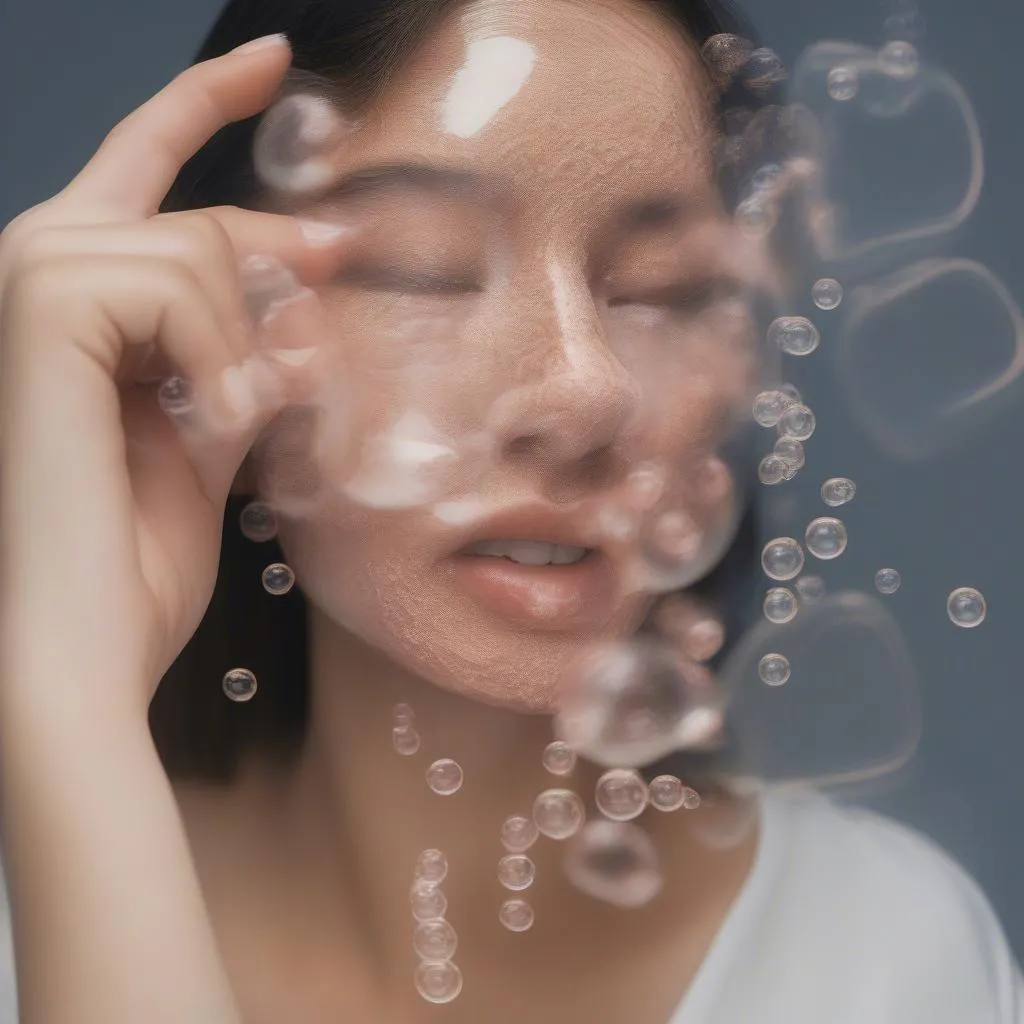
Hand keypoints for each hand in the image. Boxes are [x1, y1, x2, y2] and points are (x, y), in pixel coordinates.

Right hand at [0, 34, 344, 718]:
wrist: (85, 647)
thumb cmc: (132, 566)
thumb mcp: (208, 447)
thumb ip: (239, 367)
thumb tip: (301, 314)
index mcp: (76, 311)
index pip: (141, 174)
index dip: (202, 104)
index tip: (272, 65)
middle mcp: (37, 279)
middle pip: (191, 216)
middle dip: (273, 249)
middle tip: (338, 266)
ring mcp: (28, 285)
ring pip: (194, 247)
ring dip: (241, 338)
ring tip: (236, 415)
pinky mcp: (39, 307)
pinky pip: (177, 280)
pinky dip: (215, 350)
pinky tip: (207, 412)